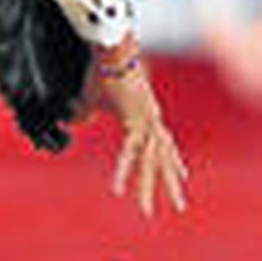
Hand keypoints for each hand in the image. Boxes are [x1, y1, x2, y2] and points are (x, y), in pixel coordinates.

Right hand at [97, 40, 187, 216]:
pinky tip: (118, 190)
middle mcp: (152, 121)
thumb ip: (86, 113)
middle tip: (182, 207)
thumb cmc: (101, 69)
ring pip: (152, 162)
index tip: (183, 178)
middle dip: (171, 185)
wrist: (111, 50)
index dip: (173, 162)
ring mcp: (147, 122)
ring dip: (150, 188)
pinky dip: (122, 172)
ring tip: (151, 211)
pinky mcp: (136, 122)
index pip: (164, 145)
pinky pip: (130, 154)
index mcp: (147, 116)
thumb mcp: (92, 98)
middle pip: (164, 159)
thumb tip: (78, 122)